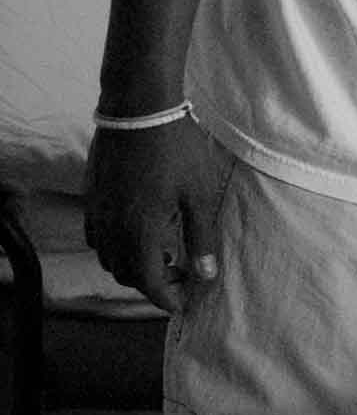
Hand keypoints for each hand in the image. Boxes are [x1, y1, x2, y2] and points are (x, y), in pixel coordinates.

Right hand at [83, 119, 224, 312]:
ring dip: (133, 265)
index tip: (183, 304)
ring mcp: (98, 212)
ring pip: (108, 257)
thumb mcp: (199, 194)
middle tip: (181, 275)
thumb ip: (201, 237)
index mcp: (140, 231)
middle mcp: (112, 228)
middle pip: (126, 273)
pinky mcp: (92, 196)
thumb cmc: (177, 149)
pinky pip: (97, 236)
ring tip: (164, 254)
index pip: (148, 282)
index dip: (166, 298)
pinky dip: (115, 246)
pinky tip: (138, 233)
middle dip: (152, 283)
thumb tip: (206, 275)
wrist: (140, 109)